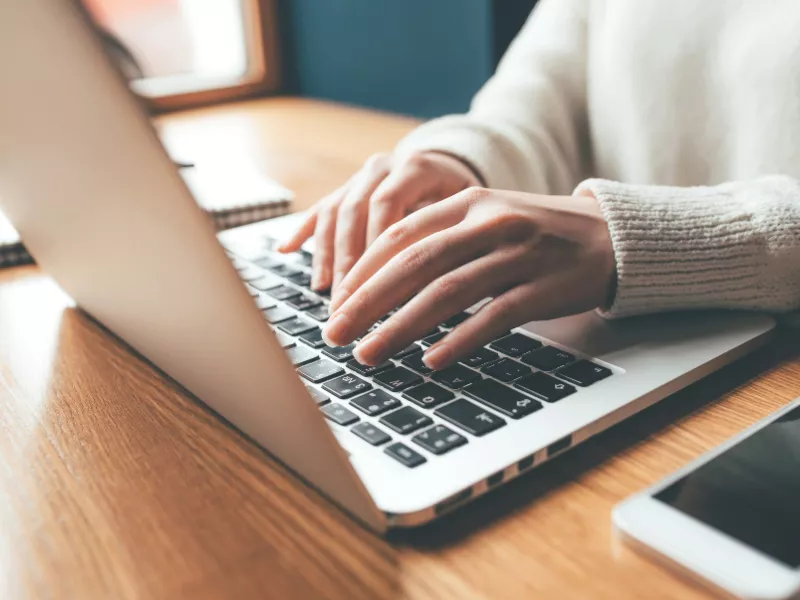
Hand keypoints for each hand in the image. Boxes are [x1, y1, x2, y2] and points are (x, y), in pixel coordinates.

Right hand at [277, 151, 480, 300]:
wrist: (451, 166)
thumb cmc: (465, 200)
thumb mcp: (467, 212)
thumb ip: (450, 234)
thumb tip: (436, 284)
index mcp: (416, 167)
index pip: (387, 204)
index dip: (376, 245)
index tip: (374, 285)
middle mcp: (383, 167)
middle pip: (355, 211)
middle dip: (348, 261)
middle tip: (345, 301)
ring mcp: (360, 177)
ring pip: (334, 212)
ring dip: (326, 255)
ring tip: (324, 291)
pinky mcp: (346, 188)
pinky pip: (320, 209)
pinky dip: (303, 231)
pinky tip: (284, 250)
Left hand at [322, 187, 614, 369]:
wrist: (609, 237)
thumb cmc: (537, 234)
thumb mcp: (487, 220)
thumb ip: (440, 239)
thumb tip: (380, 281)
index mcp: (468, 202)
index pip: (400, 235)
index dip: (362, 271)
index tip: (335, 303)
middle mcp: (489, 222)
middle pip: (415, 262)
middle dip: (368, 302)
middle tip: (335, 333)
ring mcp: (518, 254)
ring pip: (447, 291)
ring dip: (401, 327)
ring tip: (369, 354)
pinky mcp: (544, 287)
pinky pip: (494, 316)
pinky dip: (459, 339)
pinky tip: (431, 361)